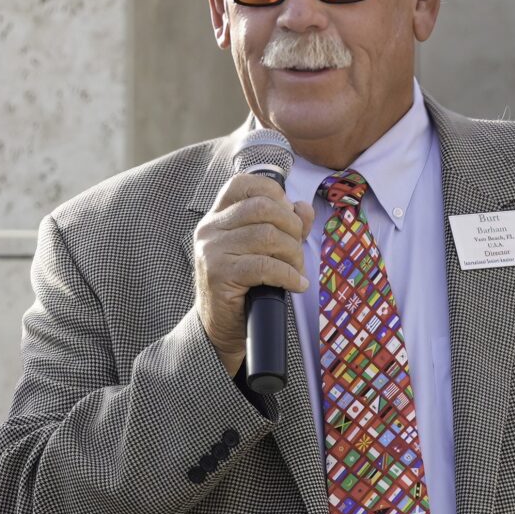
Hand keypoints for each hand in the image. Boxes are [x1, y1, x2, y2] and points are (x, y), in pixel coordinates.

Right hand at [192, 169, 310, 370]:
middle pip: (263, 208)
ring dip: (292, 254)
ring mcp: (211, 252)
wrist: (219, 329)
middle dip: (291, 227)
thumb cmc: (243, 288)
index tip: (288, 214)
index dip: (274, 192)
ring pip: (267, 236)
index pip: (244, 184)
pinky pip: (265, 266)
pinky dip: (288, 275)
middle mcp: (210, 230)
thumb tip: (304, 208)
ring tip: (296, 271)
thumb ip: (284, 225)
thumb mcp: (263, 250)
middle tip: (297, 250)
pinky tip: (295, 285)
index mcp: (217, 218)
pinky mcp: (219, 275)